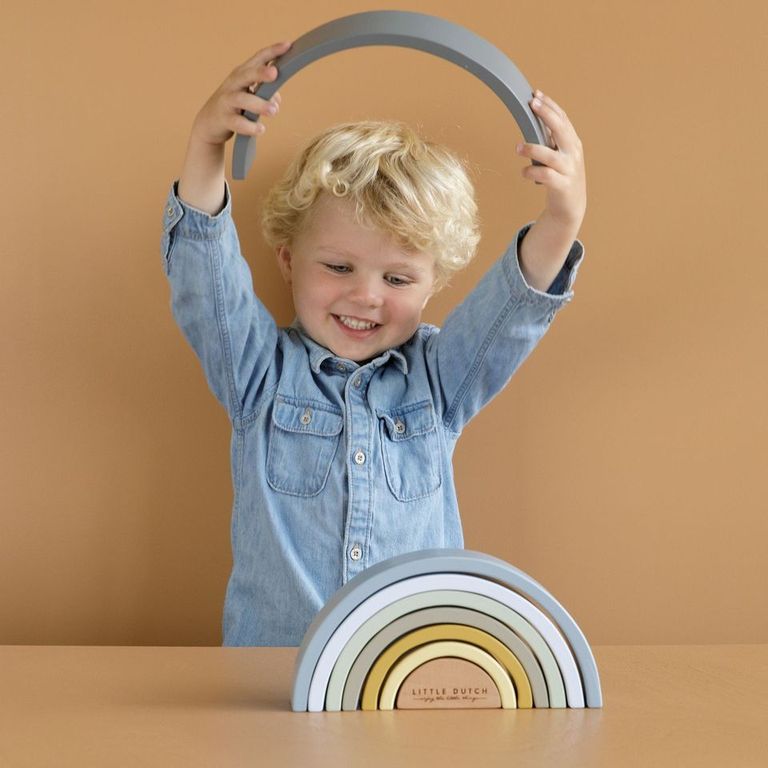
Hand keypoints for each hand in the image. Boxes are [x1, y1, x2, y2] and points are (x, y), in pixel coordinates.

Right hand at [190, 41, 291, 146]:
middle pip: (247, 75)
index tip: (288, 45)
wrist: (209, 123)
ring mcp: (227, 101)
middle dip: (260, 73)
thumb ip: (265, 94)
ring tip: (274, 111)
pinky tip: (261, 129)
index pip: (258, 59)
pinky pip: (238, 123)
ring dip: (259, 104)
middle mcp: (234, 84)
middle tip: (275, 73)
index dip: (272, 51)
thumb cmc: (234, 106)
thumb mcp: (250, 95)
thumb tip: (277, 100)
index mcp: (242, 74)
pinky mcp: (224, 119)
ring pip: (242, 99)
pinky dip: (250, 126)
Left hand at [516, 90, 585, 230]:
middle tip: (531, 104)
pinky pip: (545, 176)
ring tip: (517, 147)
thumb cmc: (561, 177)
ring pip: (550, 155)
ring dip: (532, 149)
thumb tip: (534, 120)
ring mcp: (569, 169)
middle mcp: (573, 154)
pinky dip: (531, 172)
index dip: (550, 106)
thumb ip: (550, 140)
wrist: (571, 206)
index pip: (563, 119)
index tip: (536, 94)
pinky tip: (524, 172)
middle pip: (561, 129)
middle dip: (546, 114)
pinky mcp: (562, 186)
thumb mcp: (559, 155)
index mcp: (573, 143)